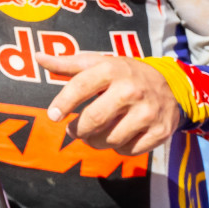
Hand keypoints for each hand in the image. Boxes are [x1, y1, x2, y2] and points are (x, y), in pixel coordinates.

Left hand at [43, 51, 181, 154]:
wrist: (171, 85)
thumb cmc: (124, 73)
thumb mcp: (99, 62)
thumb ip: (67, 64)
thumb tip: (37, 57)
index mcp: (112, 69)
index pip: (81, 86)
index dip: (64, 102)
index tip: (53, 116)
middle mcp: (131, 90)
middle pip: (95, 118)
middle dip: (78, 130)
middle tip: (72, 131)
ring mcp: (148, 112)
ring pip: (111, 138)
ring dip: (95, 142)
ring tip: (91, 135)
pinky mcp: (161, 131)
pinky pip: (130, 149)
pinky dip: (119, 148)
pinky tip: (117, 138)